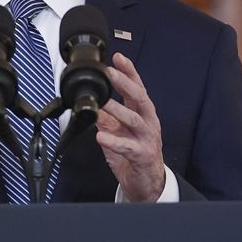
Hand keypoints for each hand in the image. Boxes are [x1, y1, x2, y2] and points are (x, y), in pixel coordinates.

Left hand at [95, 53, 165, 201]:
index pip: (137, 88)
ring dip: (116, 110)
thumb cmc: (135, 155)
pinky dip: (114, 141)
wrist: (147, 183)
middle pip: (139, 99)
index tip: (118, 58)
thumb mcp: (119, 133)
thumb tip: (93, 105)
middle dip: (125, 84)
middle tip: (110, 73)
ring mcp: (147, 139)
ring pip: (133, 120)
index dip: (129, 72)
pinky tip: (101, 137)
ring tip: (102, 102)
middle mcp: (148, 123)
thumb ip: (107, 119)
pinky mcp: (142, 156)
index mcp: (143, 115)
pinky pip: (128, 147)